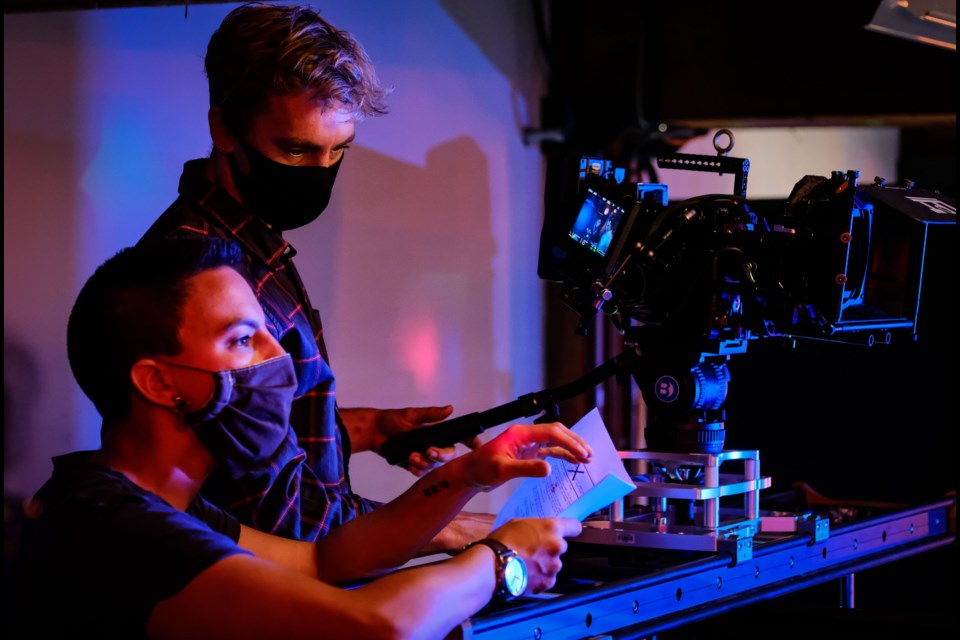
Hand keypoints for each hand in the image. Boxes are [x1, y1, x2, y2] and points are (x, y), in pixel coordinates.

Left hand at [343, 405, 475, 474]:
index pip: (458, 437)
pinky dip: (416, 469)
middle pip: (448, 455)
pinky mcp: (413, 465)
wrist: (374, 432)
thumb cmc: (392, 420)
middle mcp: (433, 444)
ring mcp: (424, 455)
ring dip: (424, 462)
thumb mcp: (411, 415)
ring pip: (434, 466)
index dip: (471, 442)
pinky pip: (421, 472)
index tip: (477, 446)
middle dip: (440, 455)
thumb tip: (450, 409)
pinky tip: (410, 464)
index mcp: (437, 432)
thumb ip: (431, 415)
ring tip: (411, 456)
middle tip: (429, 451)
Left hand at [461, 423, 591, 490]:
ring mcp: (527, 444)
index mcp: (520, 434)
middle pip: (556, 432)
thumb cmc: (480, 469)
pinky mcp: (526, 453)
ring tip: (586, 458)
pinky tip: (572, 461)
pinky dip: (561, 454)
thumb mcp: (502, 470)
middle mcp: (525, 436)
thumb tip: (548, 468)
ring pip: (554, 441)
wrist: (468, 474)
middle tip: (589, 454)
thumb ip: (526, 468)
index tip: (581, 452)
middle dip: (574, 442)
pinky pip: (548, 450)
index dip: (569, 441)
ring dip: (570, 448)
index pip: (551, 432)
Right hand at [488, 517, 582, 594]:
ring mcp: (553, 567)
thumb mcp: (518, 523)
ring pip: (553, 564)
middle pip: (561, 547)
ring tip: (526, 565)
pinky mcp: (547, 583)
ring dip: (544, 565)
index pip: (575, 526)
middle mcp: (557, 547)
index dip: (570, 529)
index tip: (567, 532)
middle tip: (534, 551)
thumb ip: (535, 527)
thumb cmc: (502, 540)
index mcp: (552, 528)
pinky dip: (539, 578)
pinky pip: (547, 579)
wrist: (493, 565)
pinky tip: (526, 575)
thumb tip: (540, 531)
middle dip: (550, 549)